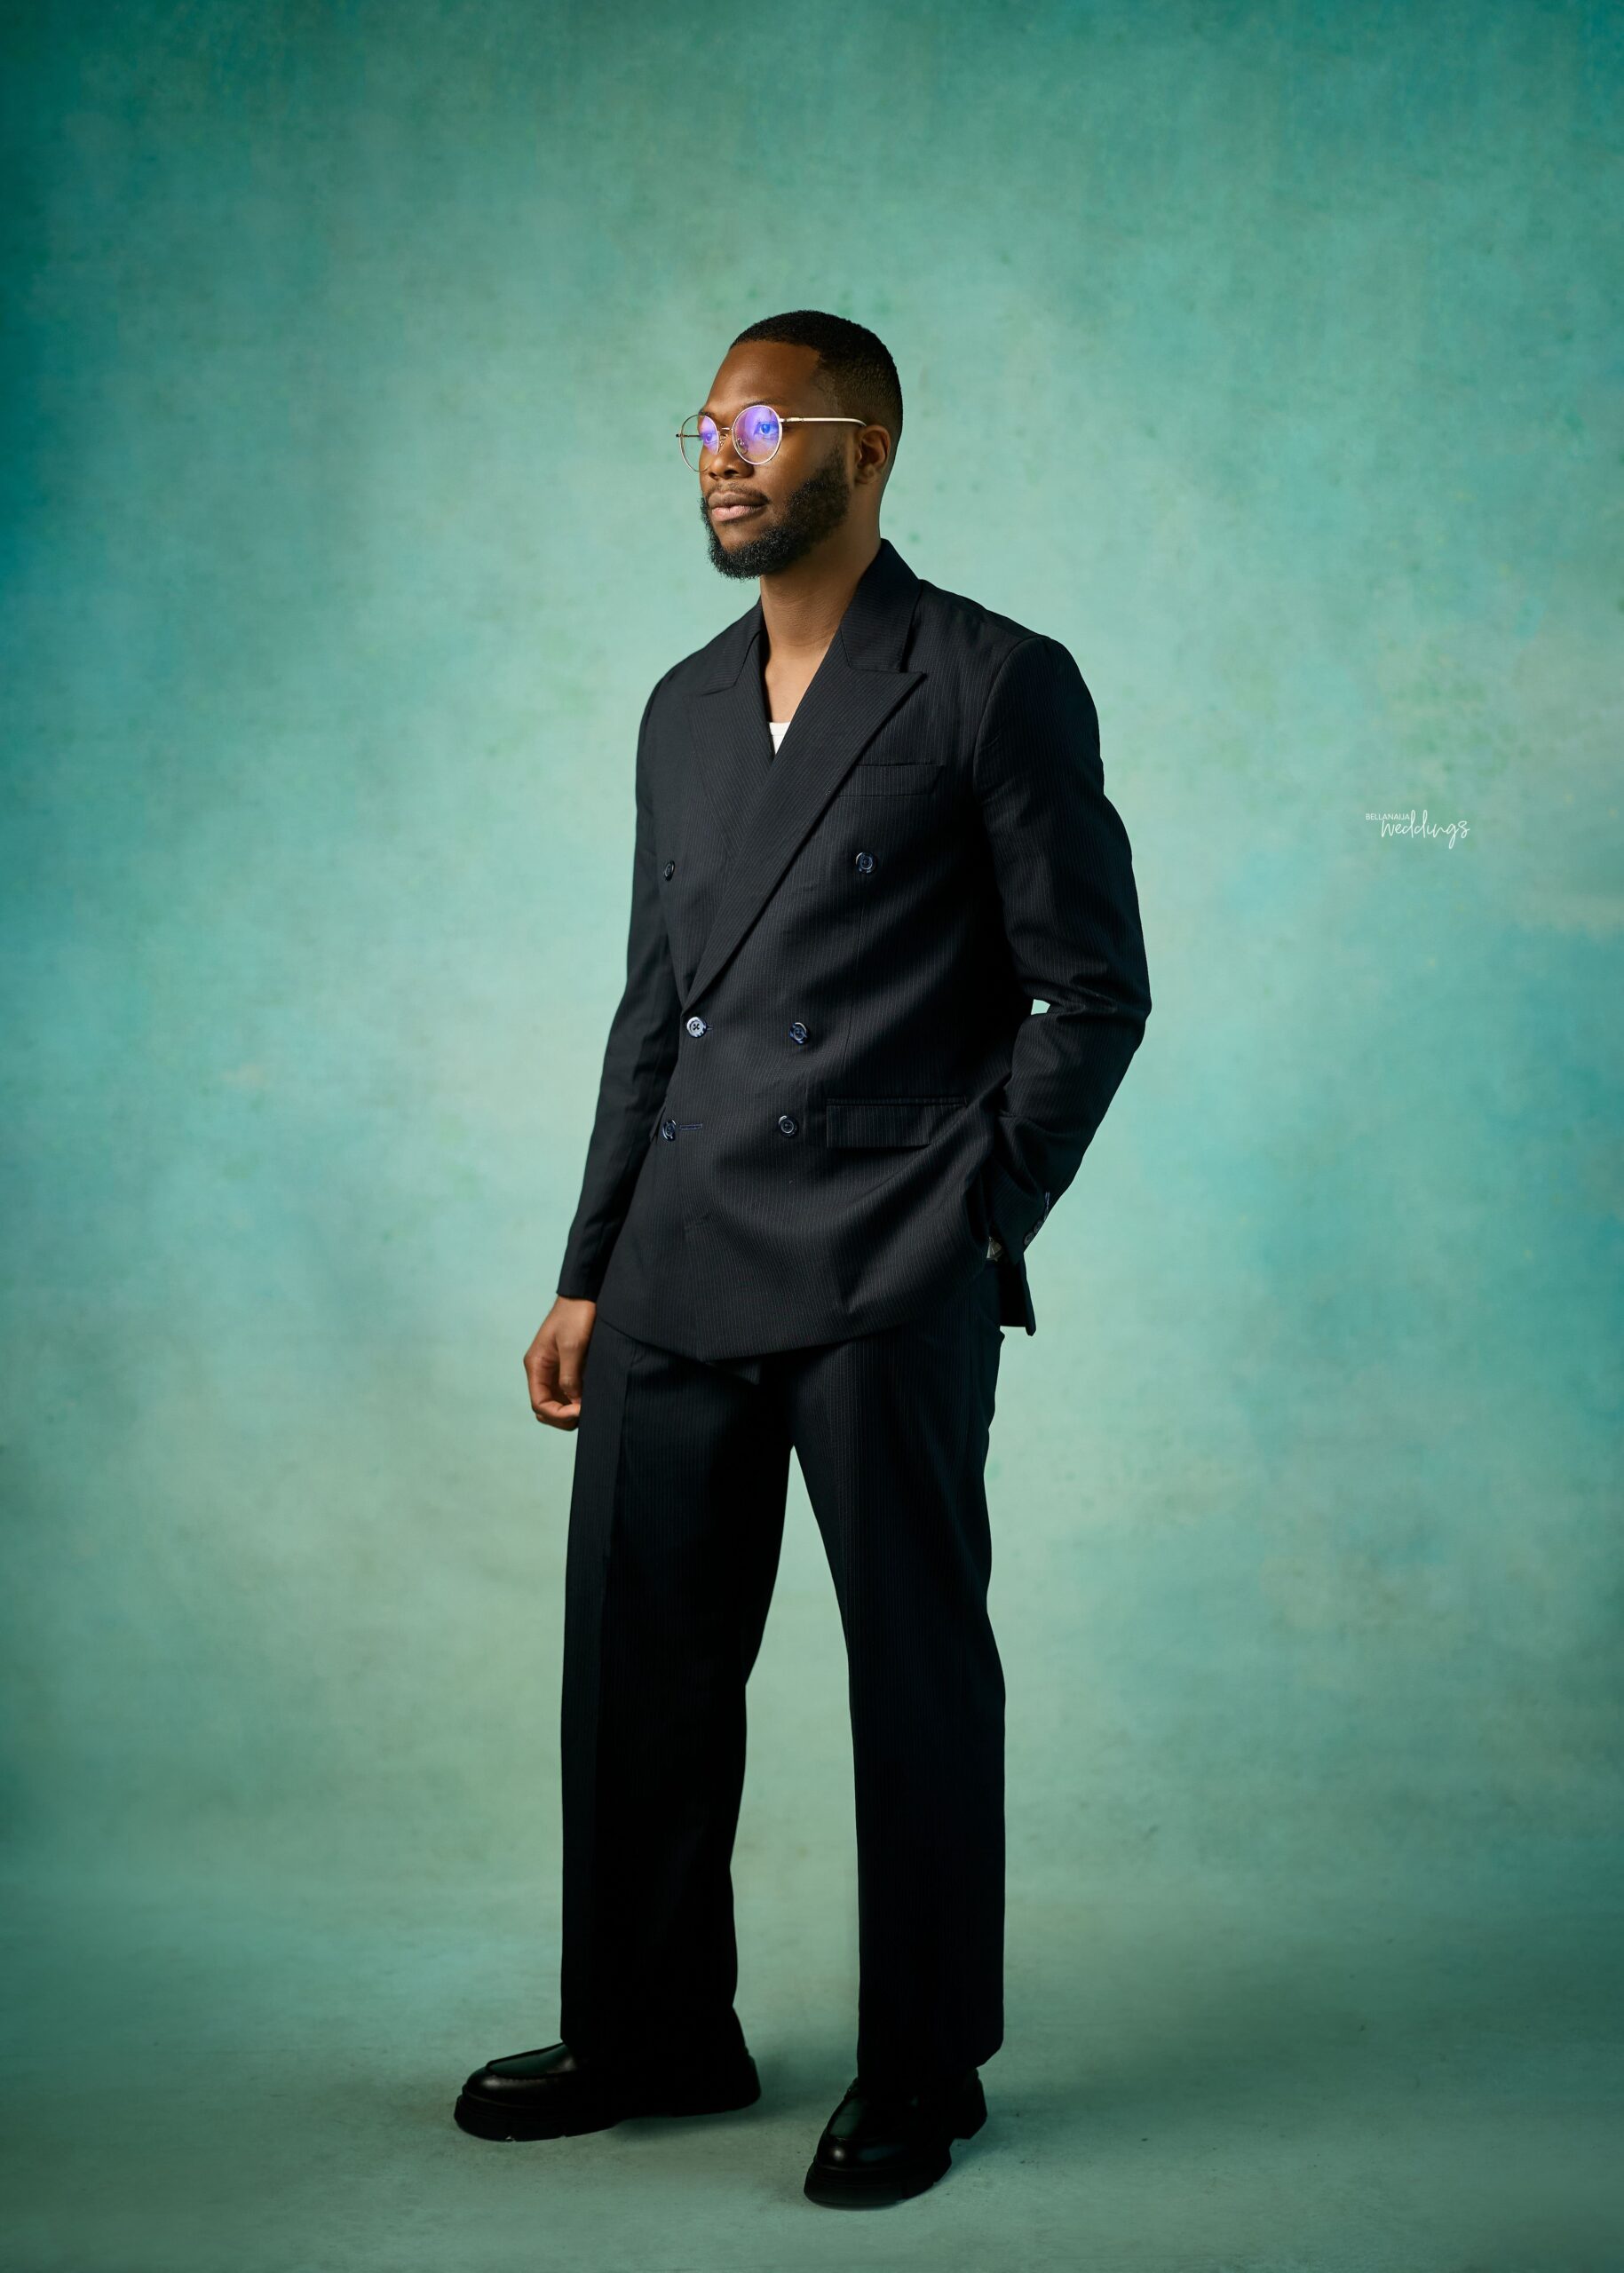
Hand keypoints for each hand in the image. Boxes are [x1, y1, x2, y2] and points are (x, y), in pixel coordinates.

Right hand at [524, 1297, 596, 1429]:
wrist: (585, 1293)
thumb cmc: (576, 1315)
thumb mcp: (572, 1346)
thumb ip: (570, 1377)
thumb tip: (574, 1403)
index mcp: (536, 1366)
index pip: (539, 1404)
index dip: (558, 1414)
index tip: (581, 1411)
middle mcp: (542, 1371)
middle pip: (545, 1408)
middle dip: (563, 1417)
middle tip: (587, 1413)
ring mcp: (554, 1370)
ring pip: (557, 1403)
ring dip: (571, 1411)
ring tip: (591, 1407)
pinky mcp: (568, 1367)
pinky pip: (568, 1392)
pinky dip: (577, 1400)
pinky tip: (592, 1398)